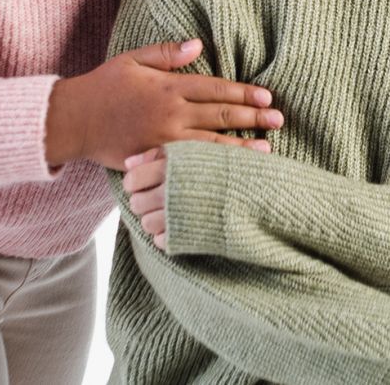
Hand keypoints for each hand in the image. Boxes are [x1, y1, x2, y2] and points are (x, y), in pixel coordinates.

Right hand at [44, 38, 282, 169]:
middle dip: (253, 118)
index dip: (243, 93)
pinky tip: (231, 171)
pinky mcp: (156, 161)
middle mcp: (171, 115)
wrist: (73, 120)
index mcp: (168, 87)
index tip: (267, 96)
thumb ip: (166, 52)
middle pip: (221, 116)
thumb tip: (198, 44)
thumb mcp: (133, 59)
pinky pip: (192, 166)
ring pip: (212, 145)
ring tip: (268, 149)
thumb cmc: (104, 86)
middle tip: (280, 119)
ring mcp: (165, 142)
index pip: (216, 89)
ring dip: (242, 147)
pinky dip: (214, 167)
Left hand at [122, 140, 271, 248]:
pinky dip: (167, 236)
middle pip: (136, 202)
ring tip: (171, 213)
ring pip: (146, 223)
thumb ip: (159, 154)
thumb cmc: (228, 167)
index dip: (135, 182)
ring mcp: (177, 215)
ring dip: (155, 219)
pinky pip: (161, 241)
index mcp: (171, 165)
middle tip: (157, 198)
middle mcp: (169, 190)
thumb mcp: (194, 150)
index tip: (144, 182)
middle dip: (143, 201)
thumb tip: (128, 163)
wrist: (261, 194)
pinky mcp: (186, 237)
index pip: (132, 178)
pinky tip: (180, 227)